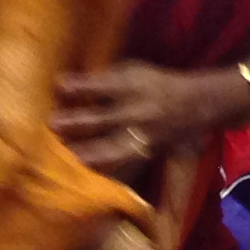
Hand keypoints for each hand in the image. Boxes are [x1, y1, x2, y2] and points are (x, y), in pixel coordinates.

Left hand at [55, 60, 242, 164]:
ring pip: (114, 148)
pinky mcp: (146, 154)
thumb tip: (66, 86)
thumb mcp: (135, 70)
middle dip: (79, 122)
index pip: (106, 84)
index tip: (58, 85)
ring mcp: (143, 136)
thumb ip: (107, 78)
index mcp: (135, 85)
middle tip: (53, 124)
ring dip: (89, 152)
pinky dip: (107, 173)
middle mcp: (139, 111)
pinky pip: (125, 166)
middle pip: (106, 118)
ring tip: (68, 157)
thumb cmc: (156, 83)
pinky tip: (86, 179)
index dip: (82, 85)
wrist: (197, 104)